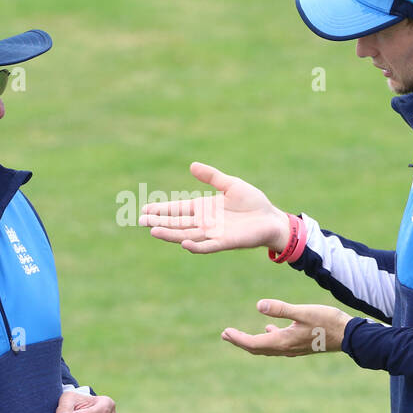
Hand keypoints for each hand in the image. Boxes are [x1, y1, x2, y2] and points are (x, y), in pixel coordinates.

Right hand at [138, 161, 289, 253]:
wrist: (272, 219)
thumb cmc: (253, 203)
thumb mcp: (230, 185)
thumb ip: (212, 177)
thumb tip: (192, 166)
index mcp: (204, 208)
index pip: (178, 209)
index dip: (162, 209)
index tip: (145, 209)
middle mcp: (205, 222)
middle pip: (177, 223)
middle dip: (160, 222)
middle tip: (141, 221)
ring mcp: (213, 233)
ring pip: (187, 234)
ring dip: (171, 234)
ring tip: (154, 231)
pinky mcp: (225, 242)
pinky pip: (208, 246)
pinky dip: (196, 246)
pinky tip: (183, 243)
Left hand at [221, 299, 351, 355]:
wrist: (349, 336)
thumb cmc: (328, 321)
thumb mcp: (303, 311)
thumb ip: (281, 309)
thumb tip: (258, 306)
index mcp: (283, 341)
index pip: (253, 343)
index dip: (238, 338)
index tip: (225, 332)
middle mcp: (286, 348)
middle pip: (257, 348)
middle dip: (240, 341)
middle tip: (225, 335)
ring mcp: (293, 349)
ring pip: (267, 347)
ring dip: (252, 341)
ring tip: (239, 335)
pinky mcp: (300, 345)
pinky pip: (278, 344)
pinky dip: (268, 338)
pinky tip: (269, 329)